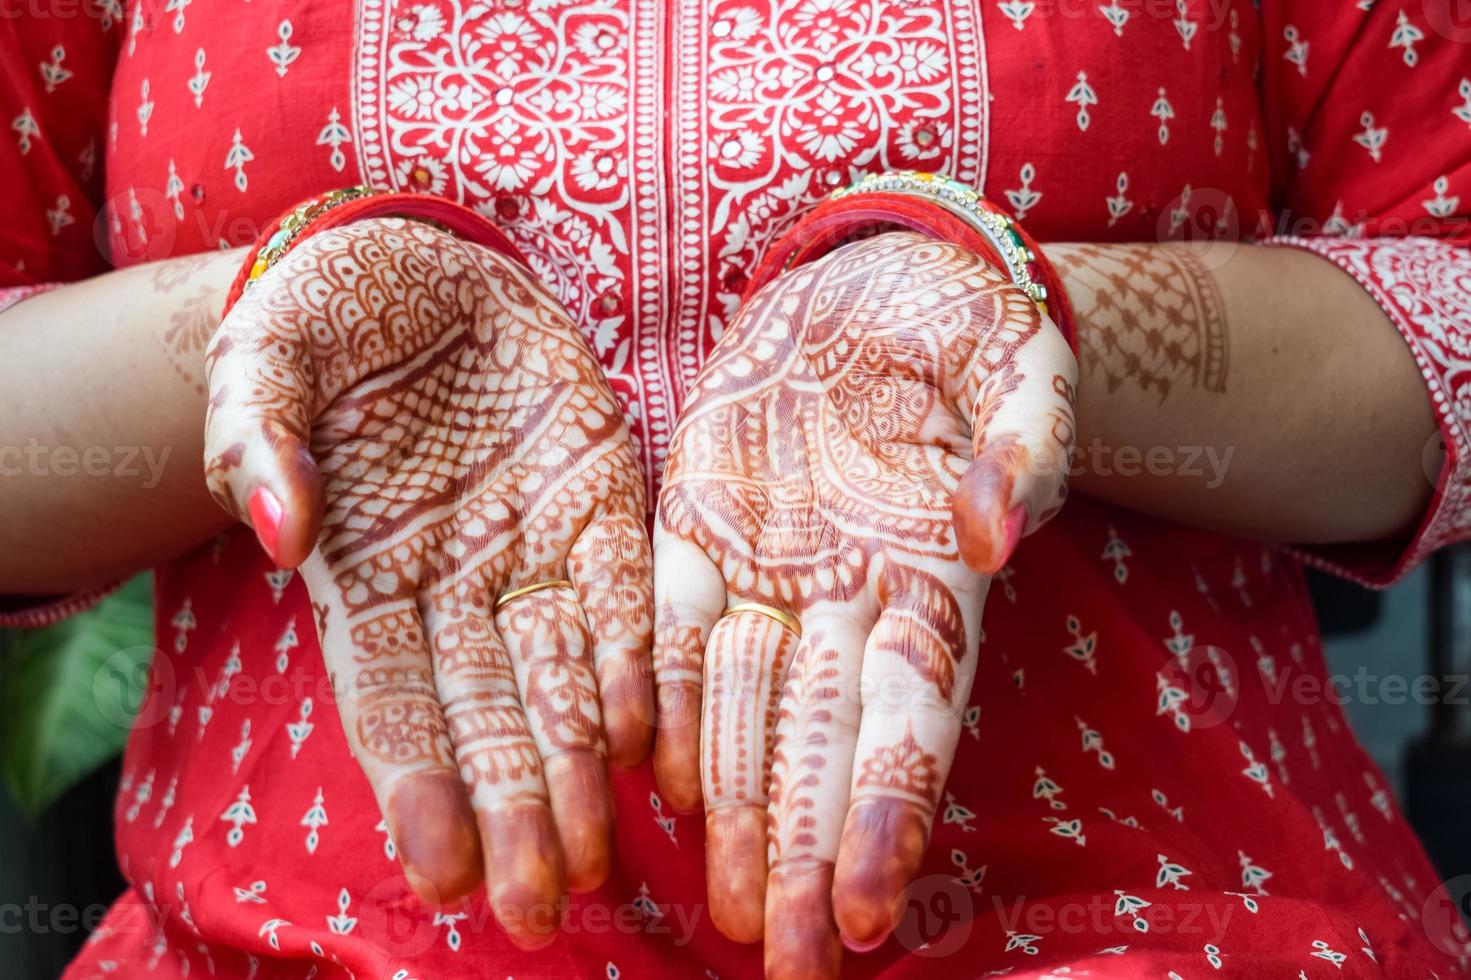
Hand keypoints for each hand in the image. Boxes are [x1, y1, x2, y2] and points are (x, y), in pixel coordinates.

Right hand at [203, 218, 652, 948]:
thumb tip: (278, 532)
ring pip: (563, 673)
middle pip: (487, 712)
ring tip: (601, 856)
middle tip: (543, 903)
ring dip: (581, 764)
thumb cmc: (329, 315)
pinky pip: (628, 587)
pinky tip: (650, 733)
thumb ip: (259, 438)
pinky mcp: (603, 495)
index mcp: (367, 572)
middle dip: (513, 809)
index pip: (391, 700)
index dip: (416, 784)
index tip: (441, 870)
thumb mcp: (269, 358)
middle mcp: (458, 583)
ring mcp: (536, 545)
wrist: (423, 258)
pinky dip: (639, 658)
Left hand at [653, 232, 1074, 976]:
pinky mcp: (696, 525)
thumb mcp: (1018, 363)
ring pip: (748, 709)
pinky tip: (658, 780)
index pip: (912, 718)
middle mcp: (849, 596)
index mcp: (934, 575)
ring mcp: (768, 567)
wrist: (874, 282)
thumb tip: (999, 530)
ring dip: (738, 811)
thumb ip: (1022, 440)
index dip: (887, 814)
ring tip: (725, 912)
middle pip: (825, 747)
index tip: (866, 915)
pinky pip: (675, 625)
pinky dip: (669, 699)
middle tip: (783, 964)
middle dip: (805, 858)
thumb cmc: (968, 326)